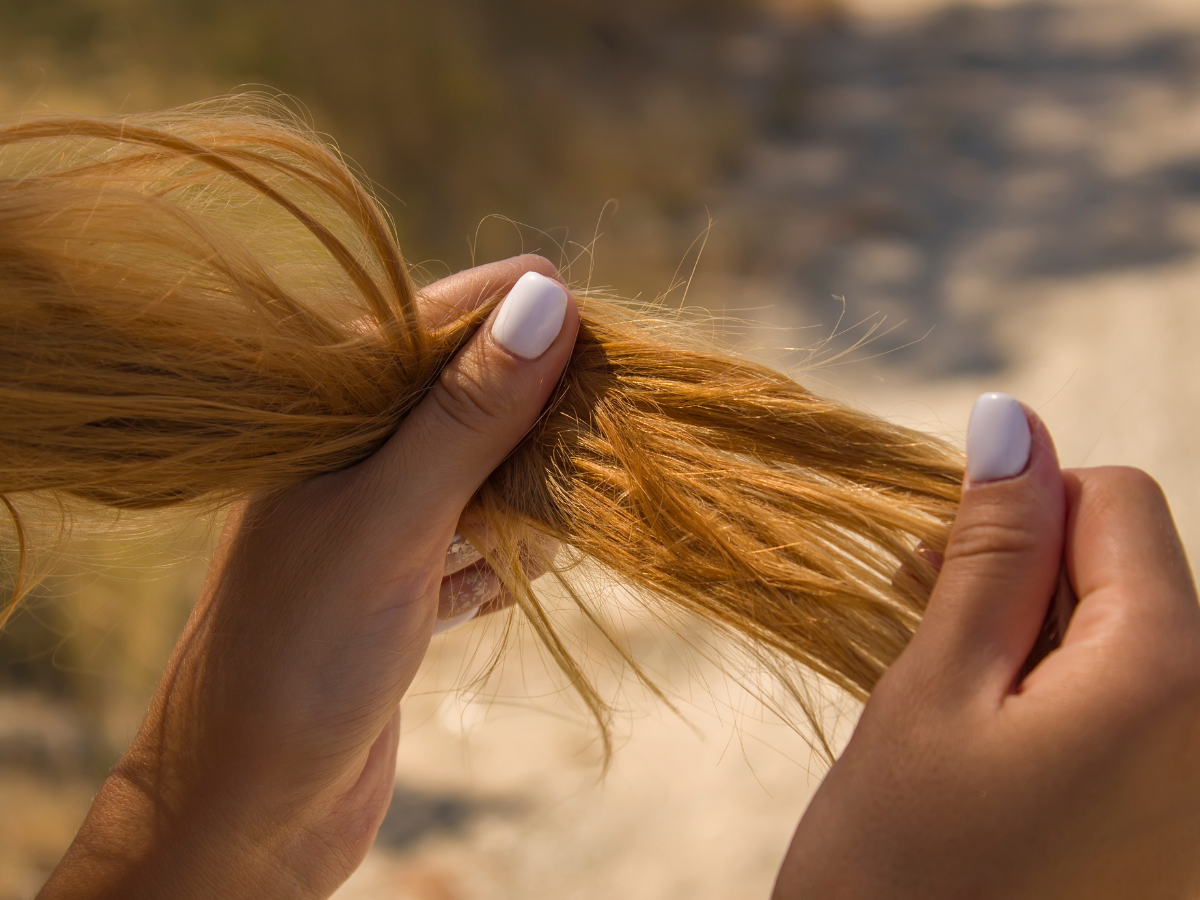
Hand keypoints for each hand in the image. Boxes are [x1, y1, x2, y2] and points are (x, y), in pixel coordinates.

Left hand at [39, 255, 578, 899]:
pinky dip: (509, 556)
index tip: (604, 332)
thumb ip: (466, 414)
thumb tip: (547, 296)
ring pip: (480, 474)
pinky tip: (532, 572)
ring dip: (532, 490)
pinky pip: (476, 546)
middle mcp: (349, 458)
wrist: (249, 809)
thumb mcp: (391, 519)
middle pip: (470, 398)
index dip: (521, 318)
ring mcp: (376, 524)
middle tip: (607, 426)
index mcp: (324, 414)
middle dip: (540, 411)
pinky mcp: (400, 587)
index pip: (438, 324)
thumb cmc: (300, 653)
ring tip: (573, 506)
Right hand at [774, 395, 1199, 898]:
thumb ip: (989, 552)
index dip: (1020, 512)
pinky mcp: (1174, 826)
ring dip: (1031, 643)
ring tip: (948, 705)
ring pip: (1125, 641)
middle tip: (925, 638)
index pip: (1117, 500)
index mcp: (1170, 676)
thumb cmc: (903, 872)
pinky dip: (1056, 704)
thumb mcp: (932, 692)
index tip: (939, 570)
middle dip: (1024, 581)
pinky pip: (1133, 714)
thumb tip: (1012, 420)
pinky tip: (989, 749)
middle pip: (1131, 571)